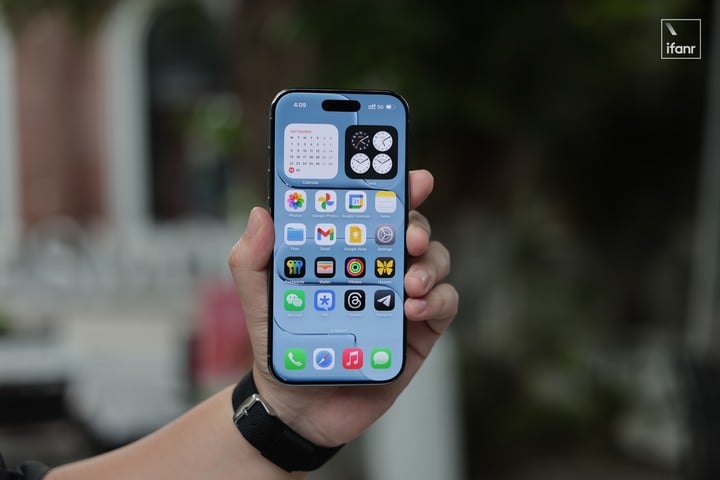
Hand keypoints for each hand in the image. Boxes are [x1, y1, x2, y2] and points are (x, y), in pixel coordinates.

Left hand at [228, 170, 457, 446]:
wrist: (297, 407)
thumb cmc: (281, 345)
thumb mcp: (258, 299)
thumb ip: (253, 259)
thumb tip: (261, 214)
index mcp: (345, 252)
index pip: (371, 208)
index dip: (390, 186)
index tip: (405, 175)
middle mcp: (378, 267)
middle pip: (410, 227)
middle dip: (416, 221)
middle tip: (408, 234)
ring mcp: (401, 297)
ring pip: (434, 260)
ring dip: (429, 263)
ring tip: (408, 281)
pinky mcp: (419, 331)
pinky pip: (444, 304)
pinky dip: (437, 300)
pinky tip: (413, 309)